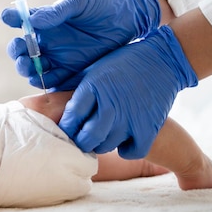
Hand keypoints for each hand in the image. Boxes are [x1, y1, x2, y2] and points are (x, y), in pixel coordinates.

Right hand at [1, 0, 160, 89]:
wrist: (129, 18)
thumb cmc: (102, 4)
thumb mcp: (78, 2)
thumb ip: (56, 11)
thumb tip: (33, 21)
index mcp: (45, 22)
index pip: (22, 22)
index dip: (12, 19)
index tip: (8, 17)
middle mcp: (48, 41)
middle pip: (23, 51)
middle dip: (17, 53)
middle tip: (20, 53)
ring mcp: (58, 58)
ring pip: (33, 68)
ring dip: (26, 69)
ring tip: (28, 67)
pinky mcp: (71, 72)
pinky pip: (52, 81)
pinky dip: (43, 82)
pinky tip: (41, 80)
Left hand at [59, 25, 197, 158]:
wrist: (162, 59)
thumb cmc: (122, 64)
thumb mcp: (93, 70)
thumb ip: (76, 88)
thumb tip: (50, 104)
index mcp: (92, 88)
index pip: (70, 119)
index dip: (65, 129)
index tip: (66, 131)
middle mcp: (109, 105)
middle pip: (86, 138)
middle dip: (80, 142)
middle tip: (82, 139)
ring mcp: (130, 118)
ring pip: (106, 146)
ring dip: (102, 144)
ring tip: (103, 136)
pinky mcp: (149, 127)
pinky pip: (131, 151)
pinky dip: (127, 149)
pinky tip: (124, 140)